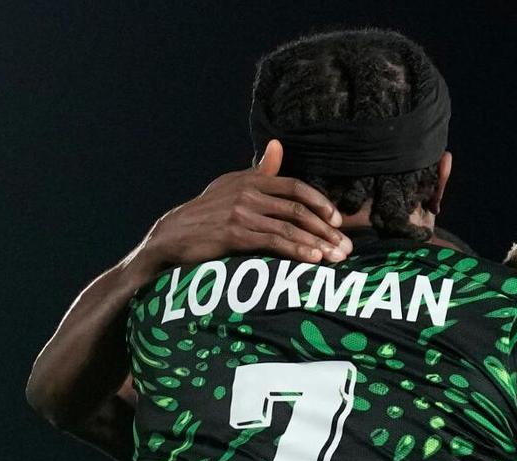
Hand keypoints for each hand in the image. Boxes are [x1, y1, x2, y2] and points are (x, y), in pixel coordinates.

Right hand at [135, 139, 351, 271]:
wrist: (171, 235)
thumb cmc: (206, 213)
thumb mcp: (232, 186)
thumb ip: (260, 171)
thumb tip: (277, 145)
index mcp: (250, 179)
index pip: (295, 187)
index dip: (321, 203)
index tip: (339, 220)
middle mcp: (248, 192)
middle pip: (298, 209)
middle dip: (326, 229)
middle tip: (346, 246)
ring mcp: (240, 213)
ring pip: (289, 227)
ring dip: (317, 244)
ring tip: (336, 257)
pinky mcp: (234, 234)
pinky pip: (273, 242)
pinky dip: (296, 250)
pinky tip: (312, 259)